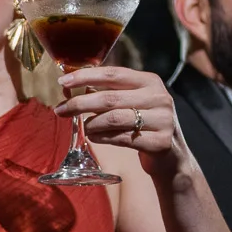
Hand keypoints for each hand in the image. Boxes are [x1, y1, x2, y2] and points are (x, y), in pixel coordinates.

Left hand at [51, 66, 184, 168]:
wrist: (172, 157)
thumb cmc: (144, 126)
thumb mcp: (133, 103)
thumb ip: (109, 93)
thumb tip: (71, 86)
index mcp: (150, 81)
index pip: (113, 74)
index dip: (85, 76)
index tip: (63, 81)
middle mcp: (159, 97)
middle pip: (110, 98)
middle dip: (80, 103)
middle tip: (60, 110)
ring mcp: (162, 120)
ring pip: (114, 119)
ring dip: (91, 123)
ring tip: (83, 127)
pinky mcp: (160, 142)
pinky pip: (122, 138)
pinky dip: (102, 138)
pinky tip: (92, 137)